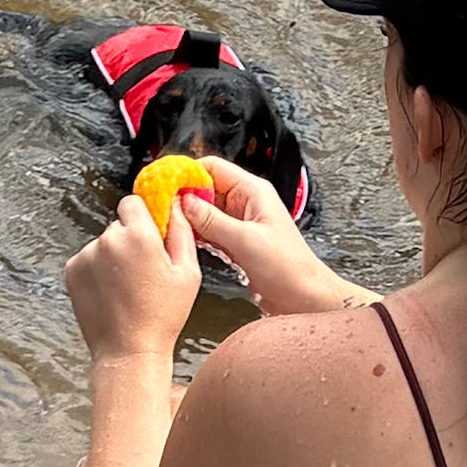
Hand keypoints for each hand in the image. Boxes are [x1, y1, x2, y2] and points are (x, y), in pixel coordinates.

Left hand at [65, 184, 205, 364]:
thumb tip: (176, 205)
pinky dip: (96, 272)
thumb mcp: (187, 274)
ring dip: (112, 258)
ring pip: (102, 244)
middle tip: (142, 273)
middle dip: (129, 241)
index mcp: (139, 235)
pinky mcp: (72, 270)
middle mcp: (108, 239)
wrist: (128, 351)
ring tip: (125, 289)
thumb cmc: (161, 317)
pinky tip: (110, 294)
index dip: (142, 218)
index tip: (149, 235)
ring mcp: (86, 254)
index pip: (132, 203)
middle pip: (118, 225)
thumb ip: (181, 232)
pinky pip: (87, 259)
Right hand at [179, 160, 351, 315]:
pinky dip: (197, 234)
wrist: (305, 299)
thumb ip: (212, 220)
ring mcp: (240, 223)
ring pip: (205, 211)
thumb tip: (185, 202)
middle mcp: (245, 203)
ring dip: (188, 218)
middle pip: (205, 188)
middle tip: (162, 208)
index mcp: (253, 192)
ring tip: (170, 224)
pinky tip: (185, 240)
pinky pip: (210, 231)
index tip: (165, 184)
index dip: (187, 173)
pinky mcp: (236, 242)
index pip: (212, 167)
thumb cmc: (288, 268)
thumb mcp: (245, 241)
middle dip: (183, 197)